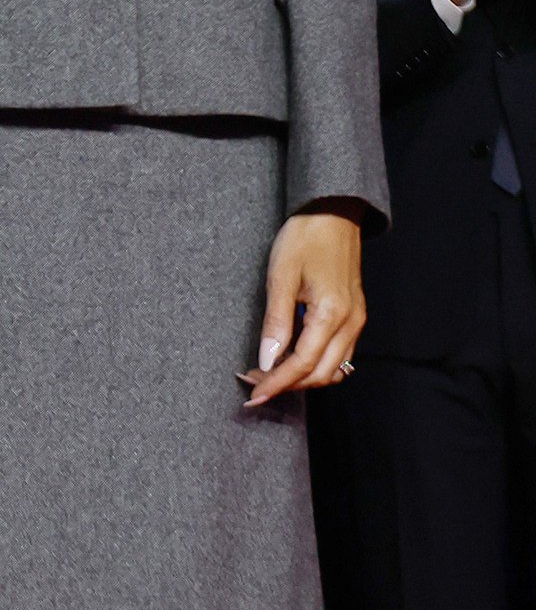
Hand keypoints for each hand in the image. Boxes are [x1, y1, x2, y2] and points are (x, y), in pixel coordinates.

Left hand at [244, 206, 364, 406]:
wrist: (332, 214)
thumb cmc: (303, 239)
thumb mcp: (281, 277)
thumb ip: (276, 322)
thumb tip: (267, 360)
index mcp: (332, 314)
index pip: (303, 364)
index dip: (277, 383)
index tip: (253, 395)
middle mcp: (351, 323)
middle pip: (321, 374)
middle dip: (288, 385)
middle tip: (254, 386)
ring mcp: (356, 321)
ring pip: (334, 369)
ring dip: (303, 378)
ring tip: (269, 376)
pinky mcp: (354, 316)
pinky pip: (340, 354)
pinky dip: (316, 365)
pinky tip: (291, 360)